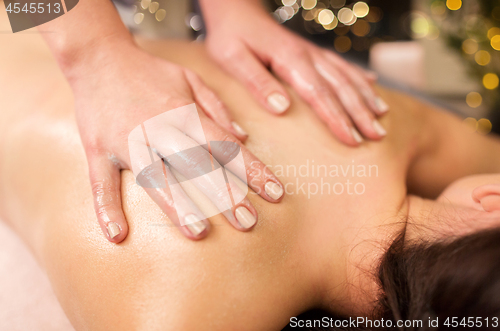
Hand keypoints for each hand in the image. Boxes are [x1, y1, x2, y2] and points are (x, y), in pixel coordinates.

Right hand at [69, 40, 283, 242]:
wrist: (98, 57)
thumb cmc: (149, 71)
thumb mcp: (190, 79)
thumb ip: (217, 107)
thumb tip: (243, 137)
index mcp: (183, 114)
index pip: (226, 146)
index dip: (253, 170)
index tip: (275, 194)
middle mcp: (158, 129)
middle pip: (197, 165)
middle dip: (224, 194)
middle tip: (247, 223)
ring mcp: (127, 141)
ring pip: (155, 177)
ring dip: (177, 204)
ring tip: (198, 232)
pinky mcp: (98, 150)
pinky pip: (101, 183)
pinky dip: (106, 208)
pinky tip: (117, 235)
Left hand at [201, 1, 388, 145]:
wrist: (235, 9)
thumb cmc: (230, 36)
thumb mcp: (233, 59)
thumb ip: (257, 81)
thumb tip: (281, 108)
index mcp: (290, 60)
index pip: (319, 94)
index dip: (337, 119)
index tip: (352, 139)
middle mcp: (308, 56)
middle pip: (340, 87)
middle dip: (361, 113)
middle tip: (377, 136)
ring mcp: (312, 53)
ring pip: (346, 75)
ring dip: (365, 96)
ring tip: (382, 116)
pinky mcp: (311, 52)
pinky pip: (340, 64)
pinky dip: (358, 75)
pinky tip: (372, 84)